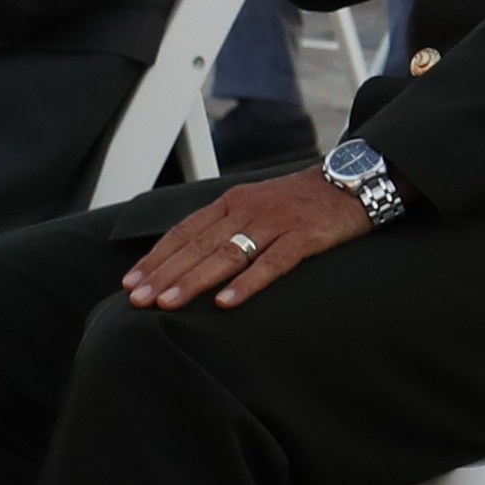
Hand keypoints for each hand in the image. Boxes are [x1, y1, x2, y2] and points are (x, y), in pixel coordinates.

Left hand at [122, 167, 373, 309]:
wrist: (353, 180)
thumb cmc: (302, 200)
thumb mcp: (258, 204)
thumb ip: (227, 225)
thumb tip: (191, 258)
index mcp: (233, 201)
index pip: (185, 230)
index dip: (157, 257)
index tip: (131, 282)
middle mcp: (249, 209)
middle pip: (199, 245)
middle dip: (165, 274)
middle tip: (137, 300)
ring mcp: (276, 222)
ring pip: (227, 254)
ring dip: (194, 280)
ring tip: (168, 304)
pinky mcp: (303, 236)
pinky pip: (272, 263)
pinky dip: (247, 283)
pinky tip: (227, 303)